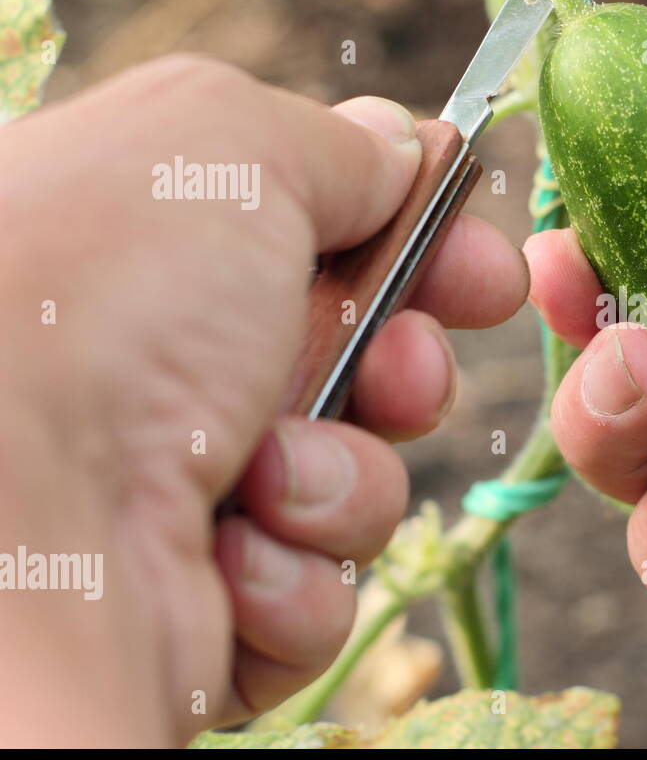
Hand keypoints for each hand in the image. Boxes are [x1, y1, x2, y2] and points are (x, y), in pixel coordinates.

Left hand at [0, 56, 527, 744]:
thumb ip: (335, 144)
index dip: (423, 256)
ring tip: (266, 478)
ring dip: (339, 480)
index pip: (326, 248)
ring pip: (353, 489)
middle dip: (405, 370)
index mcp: (156, 259)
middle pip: (361, 369)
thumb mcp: (227, 150)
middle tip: (397, 372)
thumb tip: (399, 150)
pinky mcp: (201, 615)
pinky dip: (292, 577)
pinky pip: (315, 595)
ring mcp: (180, 500)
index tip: (485, 272)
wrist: (7, 519)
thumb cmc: (100, 301)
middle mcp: (163, 376)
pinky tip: (227, 560)